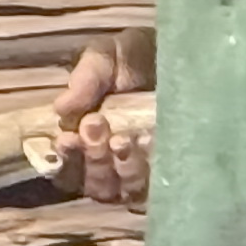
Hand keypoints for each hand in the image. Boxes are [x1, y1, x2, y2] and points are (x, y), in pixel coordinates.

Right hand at [52, 28, 153, 206]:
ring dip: (119, 168)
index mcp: (85, 138)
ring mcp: (141, 172)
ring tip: (123, 138)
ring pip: (122, 191)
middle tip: (95, 123)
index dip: (65, 158)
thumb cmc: (137, 58)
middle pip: (94, 184)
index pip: (67, 166)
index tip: (67, 137)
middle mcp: (111, 162)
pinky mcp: (169, 175)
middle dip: (92, 158)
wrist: (185, 54)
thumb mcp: (106, 57)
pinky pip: (154, 190)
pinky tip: (149, 144)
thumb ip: (84, 79)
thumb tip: (60, 109)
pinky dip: (147, 173)